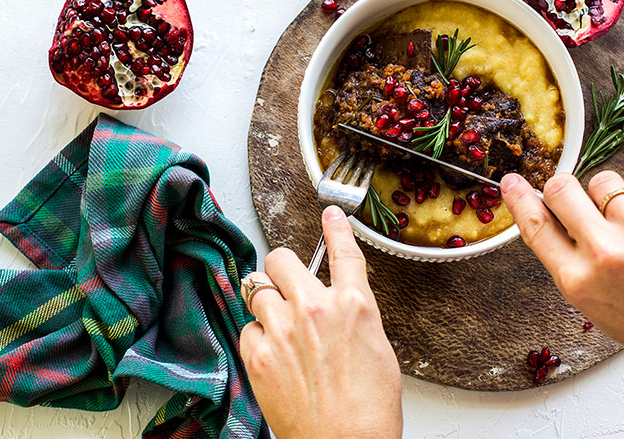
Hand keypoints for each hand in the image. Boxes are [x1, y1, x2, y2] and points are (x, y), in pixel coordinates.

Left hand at [239, 206, 401, 438]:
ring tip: (279, 325)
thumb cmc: (368, 409)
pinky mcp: (258, 354)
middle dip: (282, 267)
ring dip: (266, 301)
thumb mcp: (376, 349)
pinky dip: (256, 336)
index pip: (344, 252)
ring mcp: (282, 330)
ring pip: (257, 288)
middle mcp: (315, 309)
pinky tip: (272, 354)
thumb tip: (338, 302)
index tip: (331, 214)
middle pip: (281, 259)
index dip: (336, 228)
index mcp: (354, 305)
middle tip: (285, 281)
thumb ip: (353, 315)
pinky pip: (247, 328)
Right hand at [501, 171, 623, 370]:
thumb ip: (568, 261)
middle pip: (562, 189)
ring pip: (606, 183)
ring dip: (614, 200)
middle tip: (577, 200)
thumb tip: (550, 217)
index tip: (512, 182)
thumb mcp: (594, 302)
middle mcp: (605, 256)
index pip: (535, 226)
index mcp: (577, 281)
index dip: (519, 199)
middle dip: (564, 189)